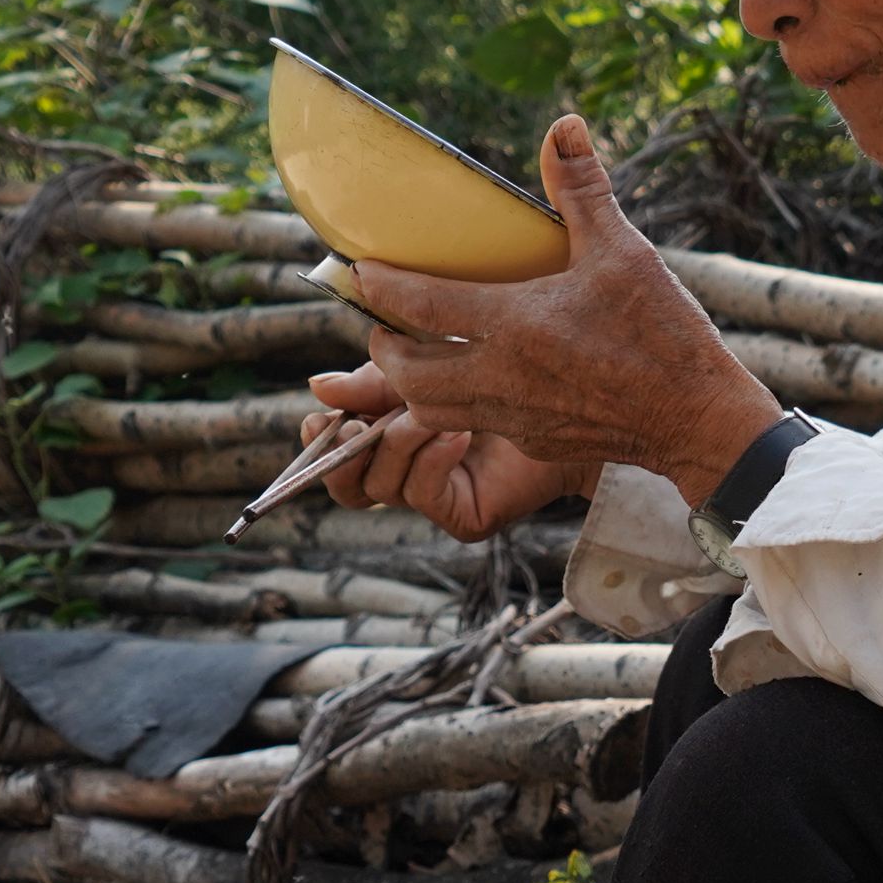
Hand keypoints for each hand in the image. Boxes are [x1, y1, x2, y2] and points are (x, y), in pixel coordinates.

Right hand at [300, 365, 595, 539]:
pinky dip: (433, 460)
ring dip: (399, 443)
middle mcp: (405, 474)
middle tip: (361, 425)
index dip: (318, 445)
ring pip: (382, 486)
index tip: (319, 418)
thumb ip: (371, 381)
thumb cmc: (495, 372)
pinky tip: (457, 433)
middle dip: (346, 454)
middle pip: (347, 487)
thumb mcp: (420, 367)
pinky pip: (424, 495)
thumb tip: (317, 386)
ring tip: (429, 414)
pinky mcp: (463, 515)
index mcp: (386, 439)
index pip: (334, 457)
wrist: (564, 394)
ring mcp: (434, 498)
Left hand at [342, 119, 783, 508]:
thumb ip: (582, 190)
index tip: (356, 270)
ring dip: (410, 383)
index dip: (377, 286)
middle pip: (405, 371)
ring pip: (429, 408)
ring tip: (416, 354)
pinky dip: (457, 406)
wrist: (698, 419)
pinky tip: (476, 382)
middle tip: (385, 321)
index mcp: (513, 323)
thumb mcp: (623, 251)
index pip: (418, 305)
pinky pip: (472, 425)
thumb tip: (564, 125)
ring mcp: (513, 416)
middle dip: (382, 346)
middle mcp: (500, 375)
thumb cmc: (663, 333)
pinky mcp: (532, 442)